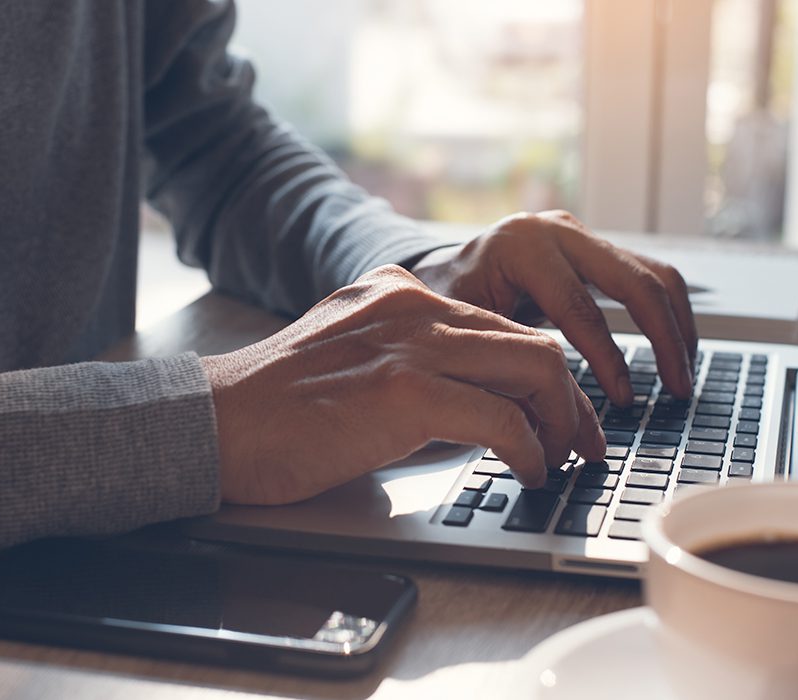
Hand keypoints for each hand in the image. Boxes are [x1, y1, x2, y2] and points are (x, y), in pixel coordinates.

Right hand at [201, 265, 606, 504]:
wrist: (213, 421)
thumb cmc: (273, 408)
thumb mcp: (350, 359)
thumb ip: (408, 362)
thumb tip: (470, 403)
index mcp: (399, 294)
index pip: (500, 326)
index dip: (543, 376)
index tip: (561, 415)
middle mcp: (414, 305)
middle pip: (532, 342)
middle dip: (571, 400)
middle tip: (583, 443)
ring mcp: (411, 343)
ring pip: (536, 367)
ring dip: (562, 422)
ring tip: (560, 460)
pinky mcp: (405, 391)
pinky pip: (502, 417)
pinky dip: (529, 449)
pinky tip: (526, 471)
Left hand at [411, 211, 697, 403]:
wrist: (439, 271)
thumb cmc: (444, 304)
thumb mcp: (464, 329)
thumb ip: (507, 359)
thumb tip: (553, 413)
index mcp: (521, 248)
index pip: (580, 308)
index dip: (608, 360)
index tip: (624, 401)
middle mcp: (557, 232)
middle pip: (634, 281)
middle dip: (663, 339)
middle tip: (677, 389)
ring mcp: (580, 235)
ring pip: (654, 273)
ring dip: (677, 325)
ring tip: (683, 374)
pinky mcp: (595, 247)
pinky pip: (647, 276)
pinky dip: (667, 314)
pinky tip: (673, 351)